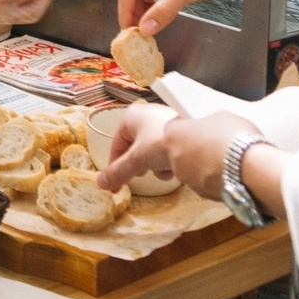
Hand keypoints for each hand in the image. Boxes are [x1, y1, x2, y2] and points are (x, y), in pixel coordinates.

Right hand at [99, 108, 259, 201]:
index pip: (117, 144)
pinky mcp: (182, 128)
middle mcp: (148, 114)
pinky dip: (169, 158)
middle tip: (143, 175)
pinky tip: (176, 166)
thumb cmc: (161, 143)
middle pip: (136, 147)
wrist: (198, 139)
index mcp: (132, 117)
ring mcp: (166, 120)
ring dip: (156, 164)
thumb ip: (118, 172)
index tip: (115, 184)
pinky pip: (168, 147)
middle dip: (140, 165)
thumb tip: (100, 184)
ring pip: (153, 149)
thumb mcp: (137, 160)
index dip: (115, 166)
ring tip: (164, 171)